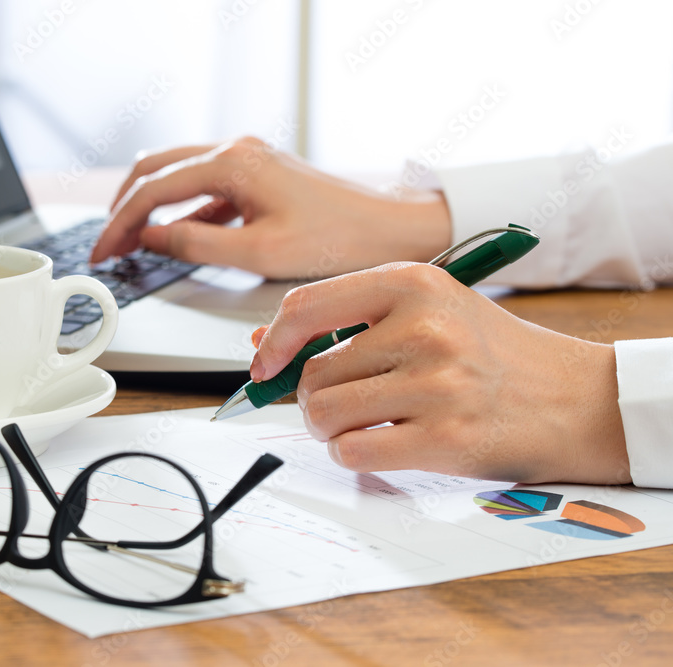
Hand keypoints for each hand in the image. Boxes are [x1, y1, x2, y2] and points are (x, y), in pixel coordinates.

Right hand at [90, 137, 451, 279]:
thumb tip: (152, 240)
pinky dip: (179, 209)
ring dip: (149, 205)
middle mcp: (237, 150)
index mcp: (234, 163)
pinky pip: (203, 186)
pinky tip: (173, 236)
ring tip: (130, 240)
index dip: (121, 224)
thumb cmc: (338, 239)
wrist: (389, 229)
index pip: (155, 190)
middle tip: (108, 244)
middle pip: (157, 170)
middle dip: (125, 207)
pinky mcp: (258, 174)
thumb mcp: (259, 252)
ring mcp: (248, 158)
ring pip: (177, 174)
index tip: (104, 252)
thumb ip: (196, 245)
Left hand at [250, 263, 629, 484]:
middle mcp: (424, 328)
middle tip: (346, 403)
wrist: (576, 397)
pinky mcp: (446, 438)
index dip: (273, 342)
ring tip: (367, 423)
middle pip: (312, 374)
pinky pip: (352, 453)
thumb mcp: (426, 311)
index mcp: (412, 283)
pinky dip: (352, 455)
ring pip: (324, 415)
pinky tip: (382, 445)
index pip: (305, 306)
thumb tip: (263, 342)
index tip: (266, 364)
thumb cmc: (491, 354)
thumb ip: (346, 321)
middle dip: (314, 398)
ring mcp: (437, 384)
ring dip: (330, 429)